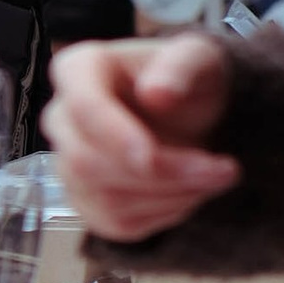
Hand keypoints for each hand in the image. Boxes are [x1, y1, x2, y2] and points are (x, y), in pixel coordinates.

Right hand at [42, 36, 237, 242]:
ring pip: (106, 199)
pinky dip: (165, 214)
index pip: (81, 107)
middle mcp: (62, 119)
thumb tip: (156, 92)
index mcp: (79, 70)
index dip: (113, 136)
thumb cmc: (187, 81)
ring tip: (215, 175)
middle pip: (87, 163)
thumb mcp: (198, 58)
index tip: (152, 156)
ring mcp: (69, 165)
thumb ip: (181, 66)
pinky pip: (118, 224)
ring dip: (172, 195)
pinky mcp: (88, 203)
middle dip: (161, 173)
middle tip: (221, 169)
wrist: (191, 115)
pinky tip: (191, 191)